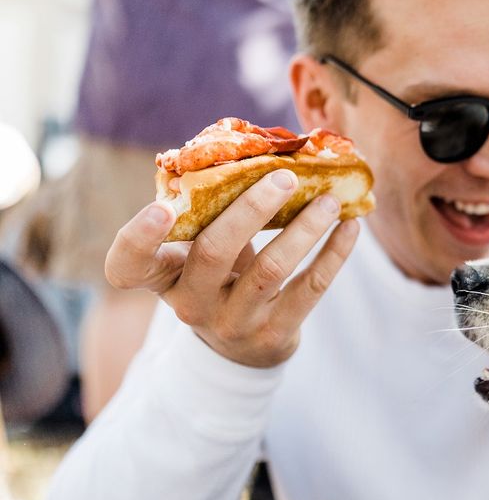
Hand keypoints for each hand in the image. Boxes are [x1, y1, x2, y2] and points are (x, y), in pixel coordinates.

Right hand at [104, 170, 359, 367]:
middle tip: (285, 176)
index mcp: (162, 276)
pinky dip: (333, 255)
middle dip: (252, 209)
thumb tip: (254, 150)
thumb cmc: (219, 279)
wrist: (243, 350)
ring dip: (305, 229)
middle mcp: (192, 303)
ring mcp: (233, 322)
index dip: (137, 239)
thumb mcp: (200, 254)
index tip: (160, 208)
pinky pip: (309, 290)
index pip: (127, 266)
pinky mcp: (274, 335)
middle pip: (214, 253)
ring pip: (270, 271)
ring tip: (330, 200)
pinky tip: (350, 228)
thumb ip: (210, 213)